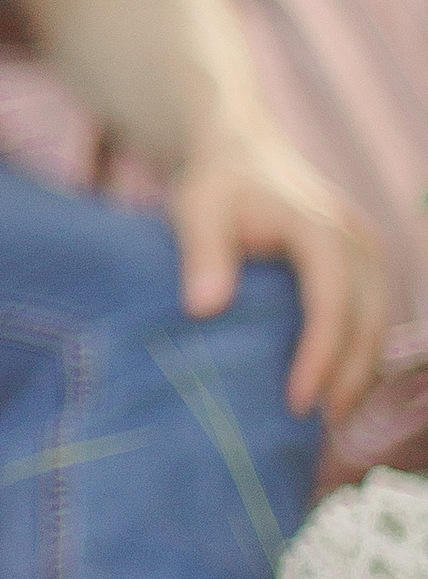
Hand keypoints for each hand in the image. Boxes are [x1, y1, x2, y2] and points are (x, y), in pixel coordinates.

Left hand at [166, 129, 386, 422]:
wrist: (242, 152)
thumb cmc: (216, 186)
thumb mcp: (197, 208)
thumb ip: (202, 253)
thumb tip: (203, 307)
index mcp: (318, 226)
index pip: (331, 299)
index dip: (321, 353)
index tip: (298, 399)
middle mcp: (355, 239)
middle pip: (368, 319)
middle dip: (349, 377)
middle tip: (317, 426)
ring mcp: (367, 252)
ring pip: (380, 323)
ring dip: (360, 372)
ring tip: (330, 421)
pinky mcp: (365, 266)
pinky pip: (375, 316)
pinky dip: (360, 354)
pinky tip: (336, 390)